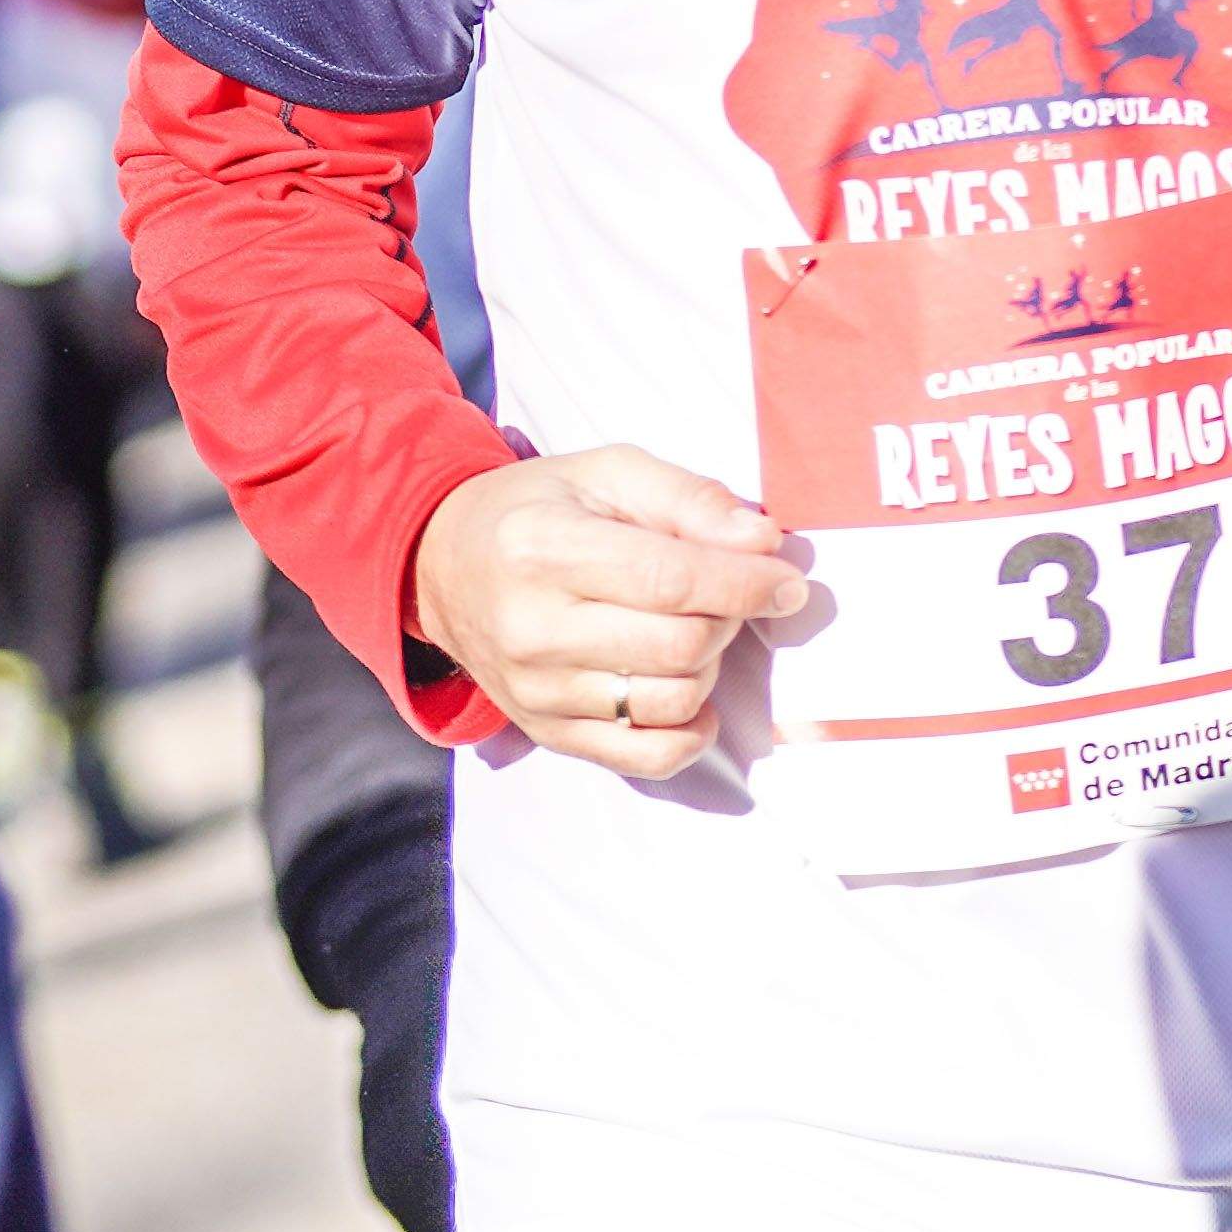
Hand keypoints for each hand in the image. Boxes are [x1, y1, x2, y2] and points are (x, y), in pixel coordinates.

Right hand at [409, 447, 809, 781]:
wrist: (444, 567)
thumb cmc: (535, 511)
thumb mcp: (605, 473)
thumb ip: (687, 499)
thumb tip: (762, 542)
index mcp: (545, 549)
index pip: (671, 580)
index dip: (746, 582)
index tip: (788, 579)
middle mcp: (534, 629)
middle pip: (681, 646)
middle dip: (729, 616)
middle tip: (727, 591)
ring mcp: (538, 692)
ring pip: (673, 702)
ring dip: (710, 666)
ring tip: (692, 629)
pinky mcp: (548, 734)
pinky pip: (647, 759)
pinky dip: (690, 732)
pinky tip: (691, 694)